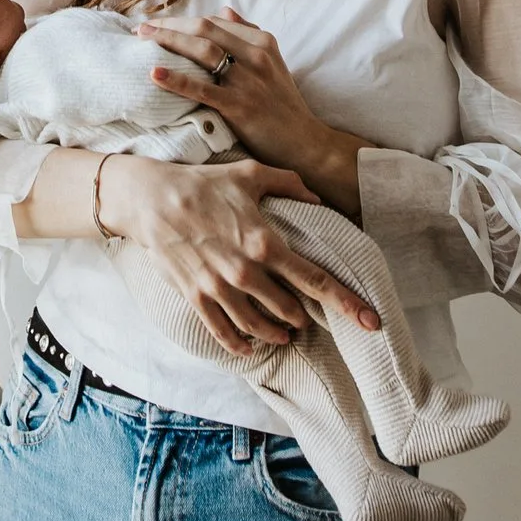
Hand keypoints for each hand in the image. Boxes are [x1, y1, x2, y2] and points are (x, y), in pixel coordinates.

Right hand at [100, 156, 378, 349]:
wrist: (149, 198)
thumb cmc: (201, 183)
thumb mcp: (249, 174)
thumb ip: (288, 184)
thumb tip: (316, 197)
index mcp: (265, 242)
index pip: (315, 280)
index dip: (347, 303)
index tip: (371, 321)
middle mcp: (246, 271)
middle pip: (288, 310)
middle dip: (302, 319)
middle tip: (306, 320)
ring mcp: (219, 287)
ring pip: (258, 326)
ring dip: (276, 334)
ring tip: (284, 334)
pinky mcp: (196, 296)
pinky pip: (222, 331)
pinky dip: (239, 343)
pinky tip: (248, 346)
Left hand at [138, 10, 362, 213]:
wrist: (306, 144)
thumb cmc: (284, 105)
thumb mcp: (273, 63)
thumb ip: (248, 34)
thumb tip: (224, 9)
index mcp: (262, 42)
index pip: (215, 21)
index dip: (183, 19)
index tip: (159, 22)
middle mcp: (256, 55)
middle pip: (204, 28)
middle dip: (169, 24)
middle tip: (140, 27)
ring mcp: (248, 80)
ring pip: (202, 50)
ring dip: (168, 40)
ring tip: (142, 39)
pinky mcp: (240, 106)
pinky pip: (202, 88)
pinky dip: (177, 79)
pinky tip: (155, 73)